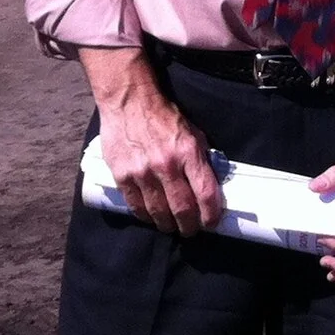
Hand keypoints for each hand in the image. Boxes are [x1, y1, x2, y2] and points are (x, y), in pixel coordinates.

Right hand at [78, 47, 223, 237]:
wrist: (130, 103)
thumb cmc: (165, 116)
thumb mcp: (194, 132)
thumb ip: (202, 157)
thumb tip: (212, 182)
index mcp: (189, 152)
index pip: (205, 192)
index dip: (211, 213)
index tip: (213, 222)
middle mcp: (166, 165)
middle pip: (182, 208)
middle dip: (190, 225)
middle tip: (192, 231)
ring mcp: (142, 173)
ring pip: (158, 212)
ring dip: (168, 225)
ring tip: (173, 227)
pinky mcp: (122, 176)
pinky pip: (136, 206)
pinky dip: (146, 217)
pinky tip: (152, 218)